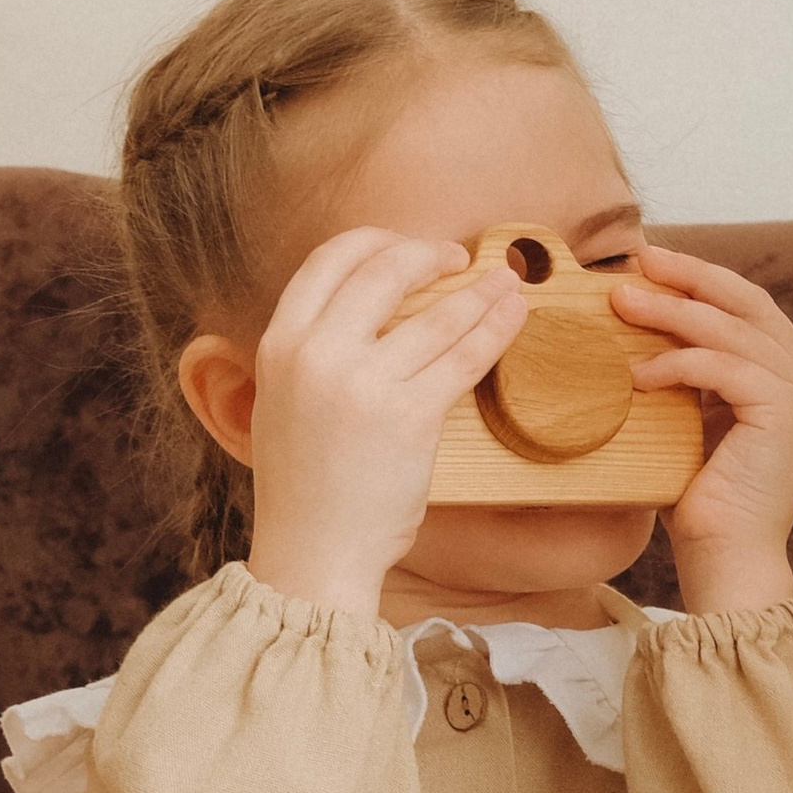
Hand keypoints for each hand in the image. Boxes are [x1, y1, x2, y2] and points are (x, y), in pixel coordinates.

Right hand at [243, 228, 526, 619]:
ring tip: (506, 282)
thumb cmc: (306, 486)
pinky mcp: (410, 415)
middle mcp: (316, 354)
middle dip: (431, 254)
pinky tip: (514, 317)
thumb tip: (364, 311)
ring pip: (438, 314)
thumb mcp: (283, 402)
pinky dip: (497, 330)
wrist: (313, 552)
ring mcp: (363, 383)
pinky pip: (465, 357)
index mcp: (279, 343)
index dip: (378, 240)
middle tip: (460, 258)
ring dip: (481, 291)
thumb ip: (312, 352)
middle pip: (386, 269)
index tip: (409, 248)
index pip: (329, 258)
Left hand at [609, 246, 792, 616]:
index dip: (702, 280)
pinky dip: (676, 364)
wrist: (725, 562)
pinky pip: (723, 367)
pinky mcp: (788, 412)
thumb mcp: (694, 423)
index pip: (750, 310)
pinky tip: (636, 373)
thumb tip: (640, 326)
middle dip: (690, 277)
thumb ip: (689, 377)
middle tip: (638, 262)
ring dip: (671, 312)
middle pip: (749, 304)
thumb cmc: (702, 504)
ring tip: (620, 303)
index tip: (651, 264)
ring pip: (731, 331)